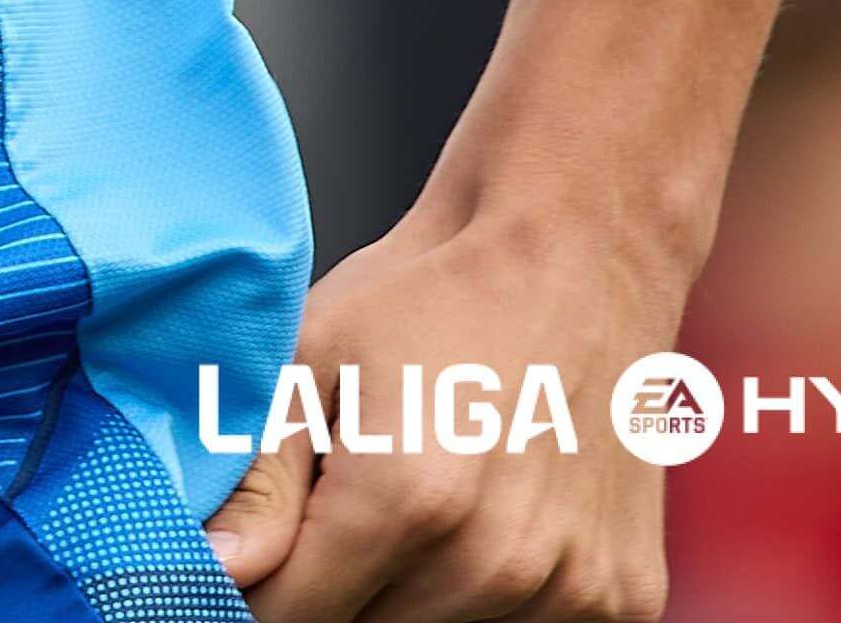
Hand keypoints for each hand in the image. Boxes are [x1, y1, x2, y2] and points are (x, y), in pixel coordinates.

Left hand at [201, 205, 686, 620]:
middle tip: (348, 499)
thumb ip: (258, 478)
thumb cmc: (433, 296)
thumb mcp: (310, 357)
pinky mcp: (624, 599)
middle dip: (336, 587)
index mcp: (407, 499)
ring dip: (412, 594)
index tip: (266, 549)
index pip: (292, 618)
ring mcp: (572, 588)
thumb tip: (215, 569)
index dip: (262, 589)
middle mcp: (497, 560)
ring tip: (425, 499)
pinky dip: (493, 599)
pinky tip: (492, 521)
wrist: (577, 253)